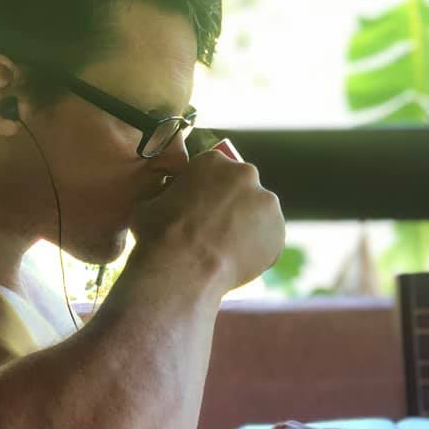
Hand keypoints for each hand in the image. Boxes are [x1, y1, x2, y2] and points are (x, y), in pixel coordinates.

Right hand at [130, 148, 284, 292]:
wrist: (183, 267)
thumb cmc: (159, 235)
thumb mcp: (149, 203)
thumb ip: (165, 196)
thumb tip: (162, 200)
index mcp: (213, 161)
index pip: (216, 173)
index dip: (208, 194)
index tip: (201, 212)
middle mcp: (245, 174)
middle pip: (242, 191)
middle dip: (233, 208)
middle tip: (215, 233)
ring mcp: (266, 202)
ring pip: (258, 215)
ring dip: (247, 229)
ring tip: (225, 253)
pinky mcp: (279, 231)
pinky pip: (269, 241)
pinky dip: (258, 252)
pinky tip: (236, 264)